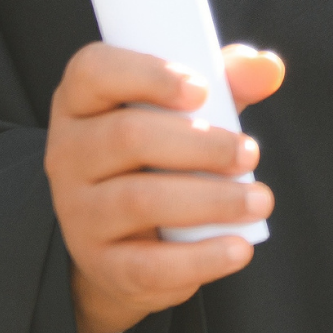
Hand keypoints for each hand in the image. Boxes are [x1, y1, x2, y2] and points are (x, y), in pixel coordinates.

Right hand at [46, 41, 286, 332]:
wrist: (130, 239)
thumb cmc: (164, 154)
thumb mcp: (188, 111)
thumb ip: (228, 82)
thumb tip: (266, 68)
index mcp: (83, 101)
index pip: (93, 71)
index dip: (147, 74)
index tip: (203, 89)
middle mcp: (66, 154)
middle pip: (127, 136)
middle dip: (200, 144)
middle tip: (250, 153)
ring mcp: (78, 212)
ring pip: (140, 201)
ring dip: (211, 200)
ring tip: (259, 199)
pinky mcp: (101, 263)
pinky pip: (148, 264)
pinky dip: (200, 258)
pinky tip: (239, 248)